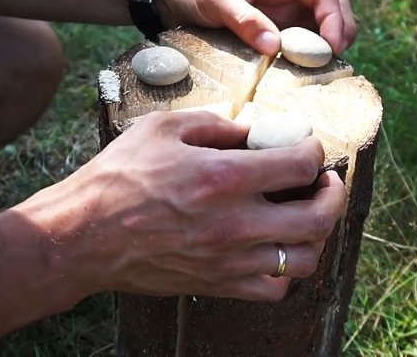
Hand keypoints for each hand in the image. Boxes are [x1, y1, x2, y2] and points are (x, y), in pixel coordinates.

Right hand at [59, 111, 345, 300]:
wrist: (83, 235)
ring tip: (307, 215)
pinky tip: (277, 250)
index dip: (314, 150)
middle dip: (333, 195)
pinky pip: (273, 291)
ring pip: (304, 260)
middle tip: (325, 182)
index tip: (308, 147)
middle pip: (318, 218)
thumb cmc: (118, 178)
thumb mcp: (163, 129)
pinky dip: (287, 272)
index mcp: (224, 178)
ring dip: (317, 235)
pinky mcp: (217, 284)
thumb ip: (215, 125)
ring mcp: (229, 260)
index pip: (300, 165)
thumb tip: (252, 129)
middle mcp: (235, 223)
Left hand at [154, 0, 356, 55]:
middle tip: (334, 60)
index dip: (334, 18)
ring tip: (323, 70)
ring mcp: (280, 16)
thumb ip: (245, 19)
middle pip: (330, 9)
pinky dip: (304, 59)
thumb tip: (274, 47)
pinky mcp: (269, 34)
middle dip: (340, 32)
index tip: (331, 45)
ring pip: (317, 30)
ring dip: (325, 48)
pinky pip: (295, 46)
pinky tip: (302, 75)